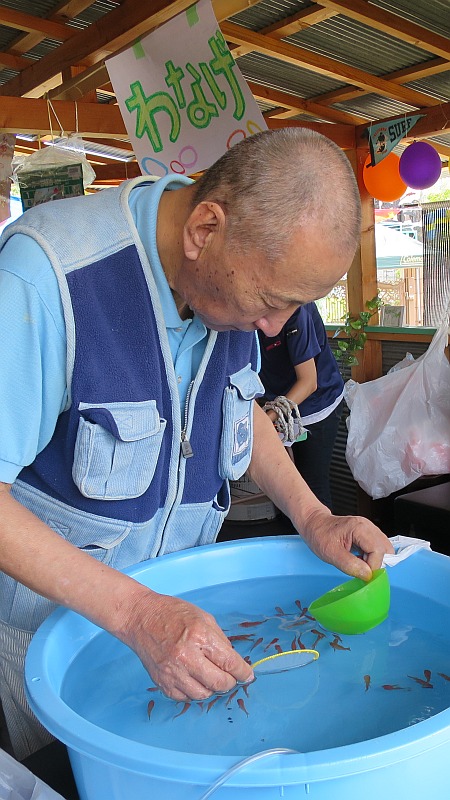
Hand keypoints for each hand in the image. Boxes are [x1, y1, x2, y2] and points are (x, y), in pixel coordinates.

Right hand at [123, 591, 253, 700]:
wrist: (141, 618)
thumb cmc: (172, 613)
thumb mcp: (203, 618)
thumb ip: (220, 641)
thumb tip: (234, 662)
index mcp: (199, 636)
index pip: (229, 663)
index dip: (243, 672)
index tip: (248, 675)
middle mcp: (186, 656)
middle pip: (219, 683)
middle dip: (230, 682)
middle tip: (231, 677)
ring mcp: (172, 672)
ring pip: (203, 695)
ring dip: (211, 688)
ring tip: (210, 677)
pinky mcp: (162, 682)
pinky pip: (185, 697)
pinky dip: (193, 691)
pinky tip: (194, 679)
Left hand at [299, 508, 393, 580]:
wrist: (314, 524)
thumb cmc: (320, 535)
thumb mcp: (330, 553)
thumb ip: (350, 565)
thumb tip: (367, 575)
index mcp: (360, 528)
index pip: (378, 551)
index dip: (372, 566)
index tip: (361, 573)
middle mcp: (368, 526)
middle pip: (386, 549)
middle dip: (376, 563)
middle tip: (360, 568)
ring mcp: (369, 528)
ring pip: (384, 548)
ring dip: (375, 560)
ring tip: (358, 562)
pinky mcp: (368, 533)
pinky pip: (378, 547)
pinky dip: (372, 556)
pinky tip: (359, 558)